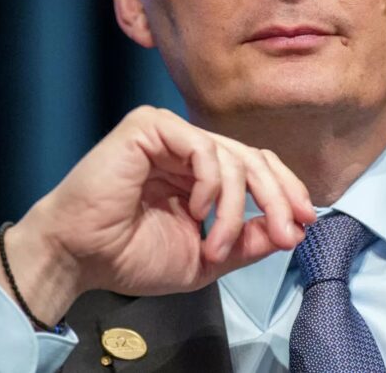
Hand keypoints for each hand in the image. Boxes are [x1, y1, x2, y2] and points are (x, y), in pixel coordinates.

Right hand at [0, 105, 316, 325]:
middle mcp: (186, 148)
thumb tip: (290, 230)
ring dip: (236, 208)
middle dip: (278, 198)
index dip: (286, 191)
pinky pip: (202, 147)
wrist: (79, 256)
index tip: (305, 223)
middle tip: (288, 233)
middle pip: (253, 158)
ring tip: (216, 244)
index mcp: (197, 174)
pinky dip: (210, 184)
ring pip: (232, 156)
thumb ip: (247, 242)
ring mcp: (168, 134)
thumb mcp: (206, 258)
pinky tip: (196, 211)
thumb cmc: (127, 256)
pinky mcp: (149, 126)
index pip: (255, 167)